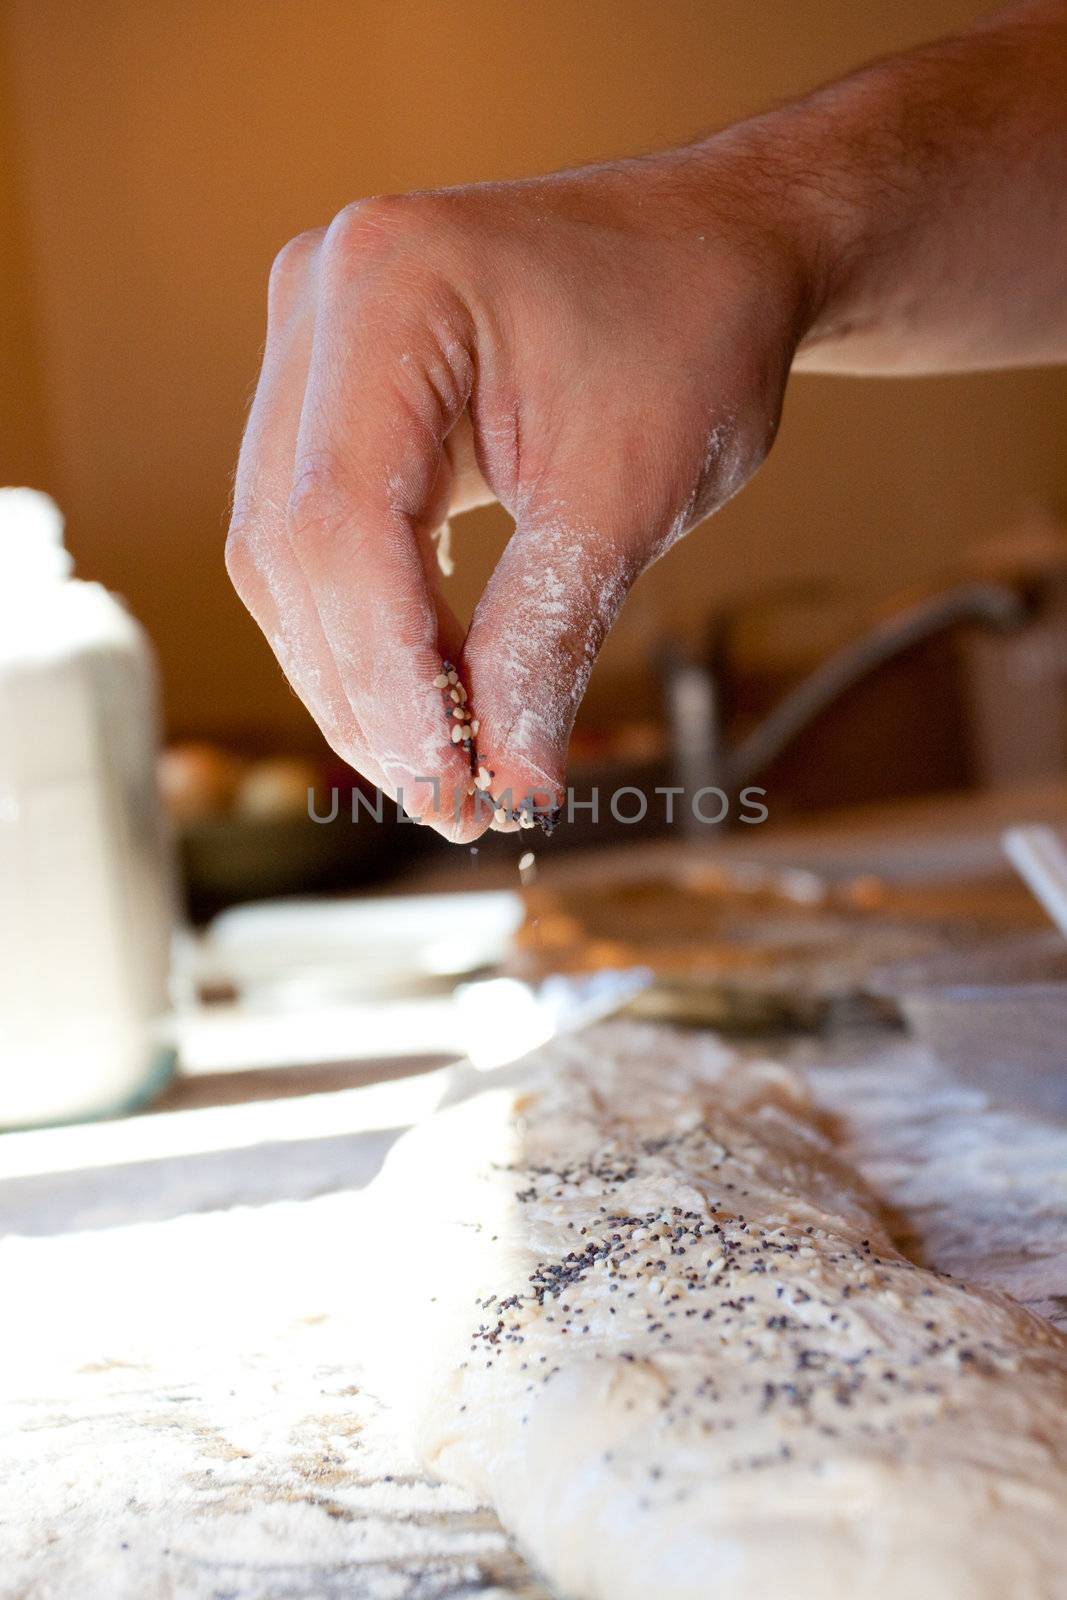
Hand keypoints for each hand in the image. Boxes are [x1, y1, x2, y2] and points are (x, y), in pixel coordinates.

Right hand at [226, 146, 813, 837]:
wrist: (717, 252)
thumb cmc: (692, 337)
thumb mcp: (628, 494)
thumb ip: (547, 638)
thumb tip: (508, 780)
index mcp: (386, 285)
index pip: (340, 518)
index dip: (385, 671)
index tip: (449, 781)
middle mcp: (317, 296)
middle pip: (289, 545)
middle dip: (367, 693)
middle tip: (450, 800)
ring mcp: (310, 338)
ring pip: (282, 554)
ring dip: (355, 676)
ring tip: (442, 770)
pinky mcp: (330, 386)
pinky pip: (312, 532)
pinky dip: (365, 626)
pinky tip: (422, 696)